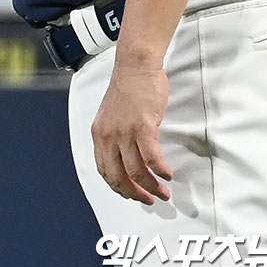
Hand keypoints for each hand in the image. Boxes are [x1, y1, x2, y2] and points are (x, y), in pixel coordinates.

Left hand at [91, 61, 172, 203]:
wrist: (135, 66)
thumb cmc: (127, 88)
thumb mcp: (110, 115)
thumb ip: (113, 135)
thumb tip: (124, 156)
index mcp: (98, 133)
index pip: (104, 169)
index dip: (118, 187)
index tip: (131, 194)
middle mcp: (108, 135)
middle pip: (118, 176)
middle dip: (134, 193)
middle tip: (148, 200)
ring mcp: (124, 132)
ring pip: (136, 171)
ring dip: (152, 187)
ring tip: (163, 192)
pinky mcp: (143, 127)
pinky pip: (152, 158)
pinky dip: (160, 171)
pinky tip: (167, 174)